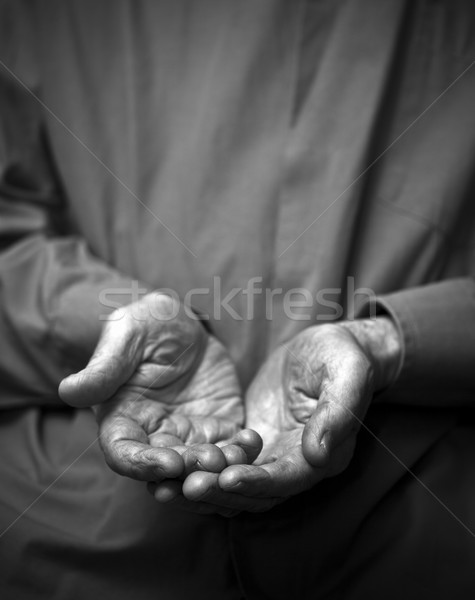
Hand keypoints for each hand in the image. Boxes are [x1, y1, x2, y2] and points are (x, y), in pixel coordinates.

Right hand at [59, 292, 258, 481]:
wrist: (185, 323)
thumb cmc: (146, 325)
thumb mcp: (126, 335)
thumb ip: (104, 367)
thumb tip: (69, 391)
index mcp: (123, 419)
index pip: (124, 453)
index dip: (143, 464)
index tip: (168, 462)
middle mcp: (154, 435)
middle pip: (166, 467)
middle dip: (187, 471)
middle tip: (209, 463)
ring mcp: (188, 434)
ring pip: (199, 465)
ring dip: (216, 468)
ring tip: (234, 457)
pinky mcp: (218, 427)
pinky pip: (229, 446)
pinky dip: (240, 450)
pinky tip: (251, 441)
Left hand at [156, 318, 400, 513]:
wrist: (326, 348)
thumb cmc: (341, 355)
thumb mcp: (346, 374)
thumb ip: (336, 413)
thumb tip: (318, 454)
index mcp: (324, 453)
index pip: (289, 479)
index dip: (258, 481)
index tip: (227, 478)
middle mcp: (297, 464)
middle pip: (257, 492)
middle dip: (222, 492)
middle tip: (185, 487)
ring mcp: (273, 454)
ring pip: (236, 484)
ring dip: (205, 488)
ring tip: (168, 485)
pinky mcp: (253, 442)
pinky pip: (225, 462)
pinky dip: (201, 469)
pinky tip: (171, 464)